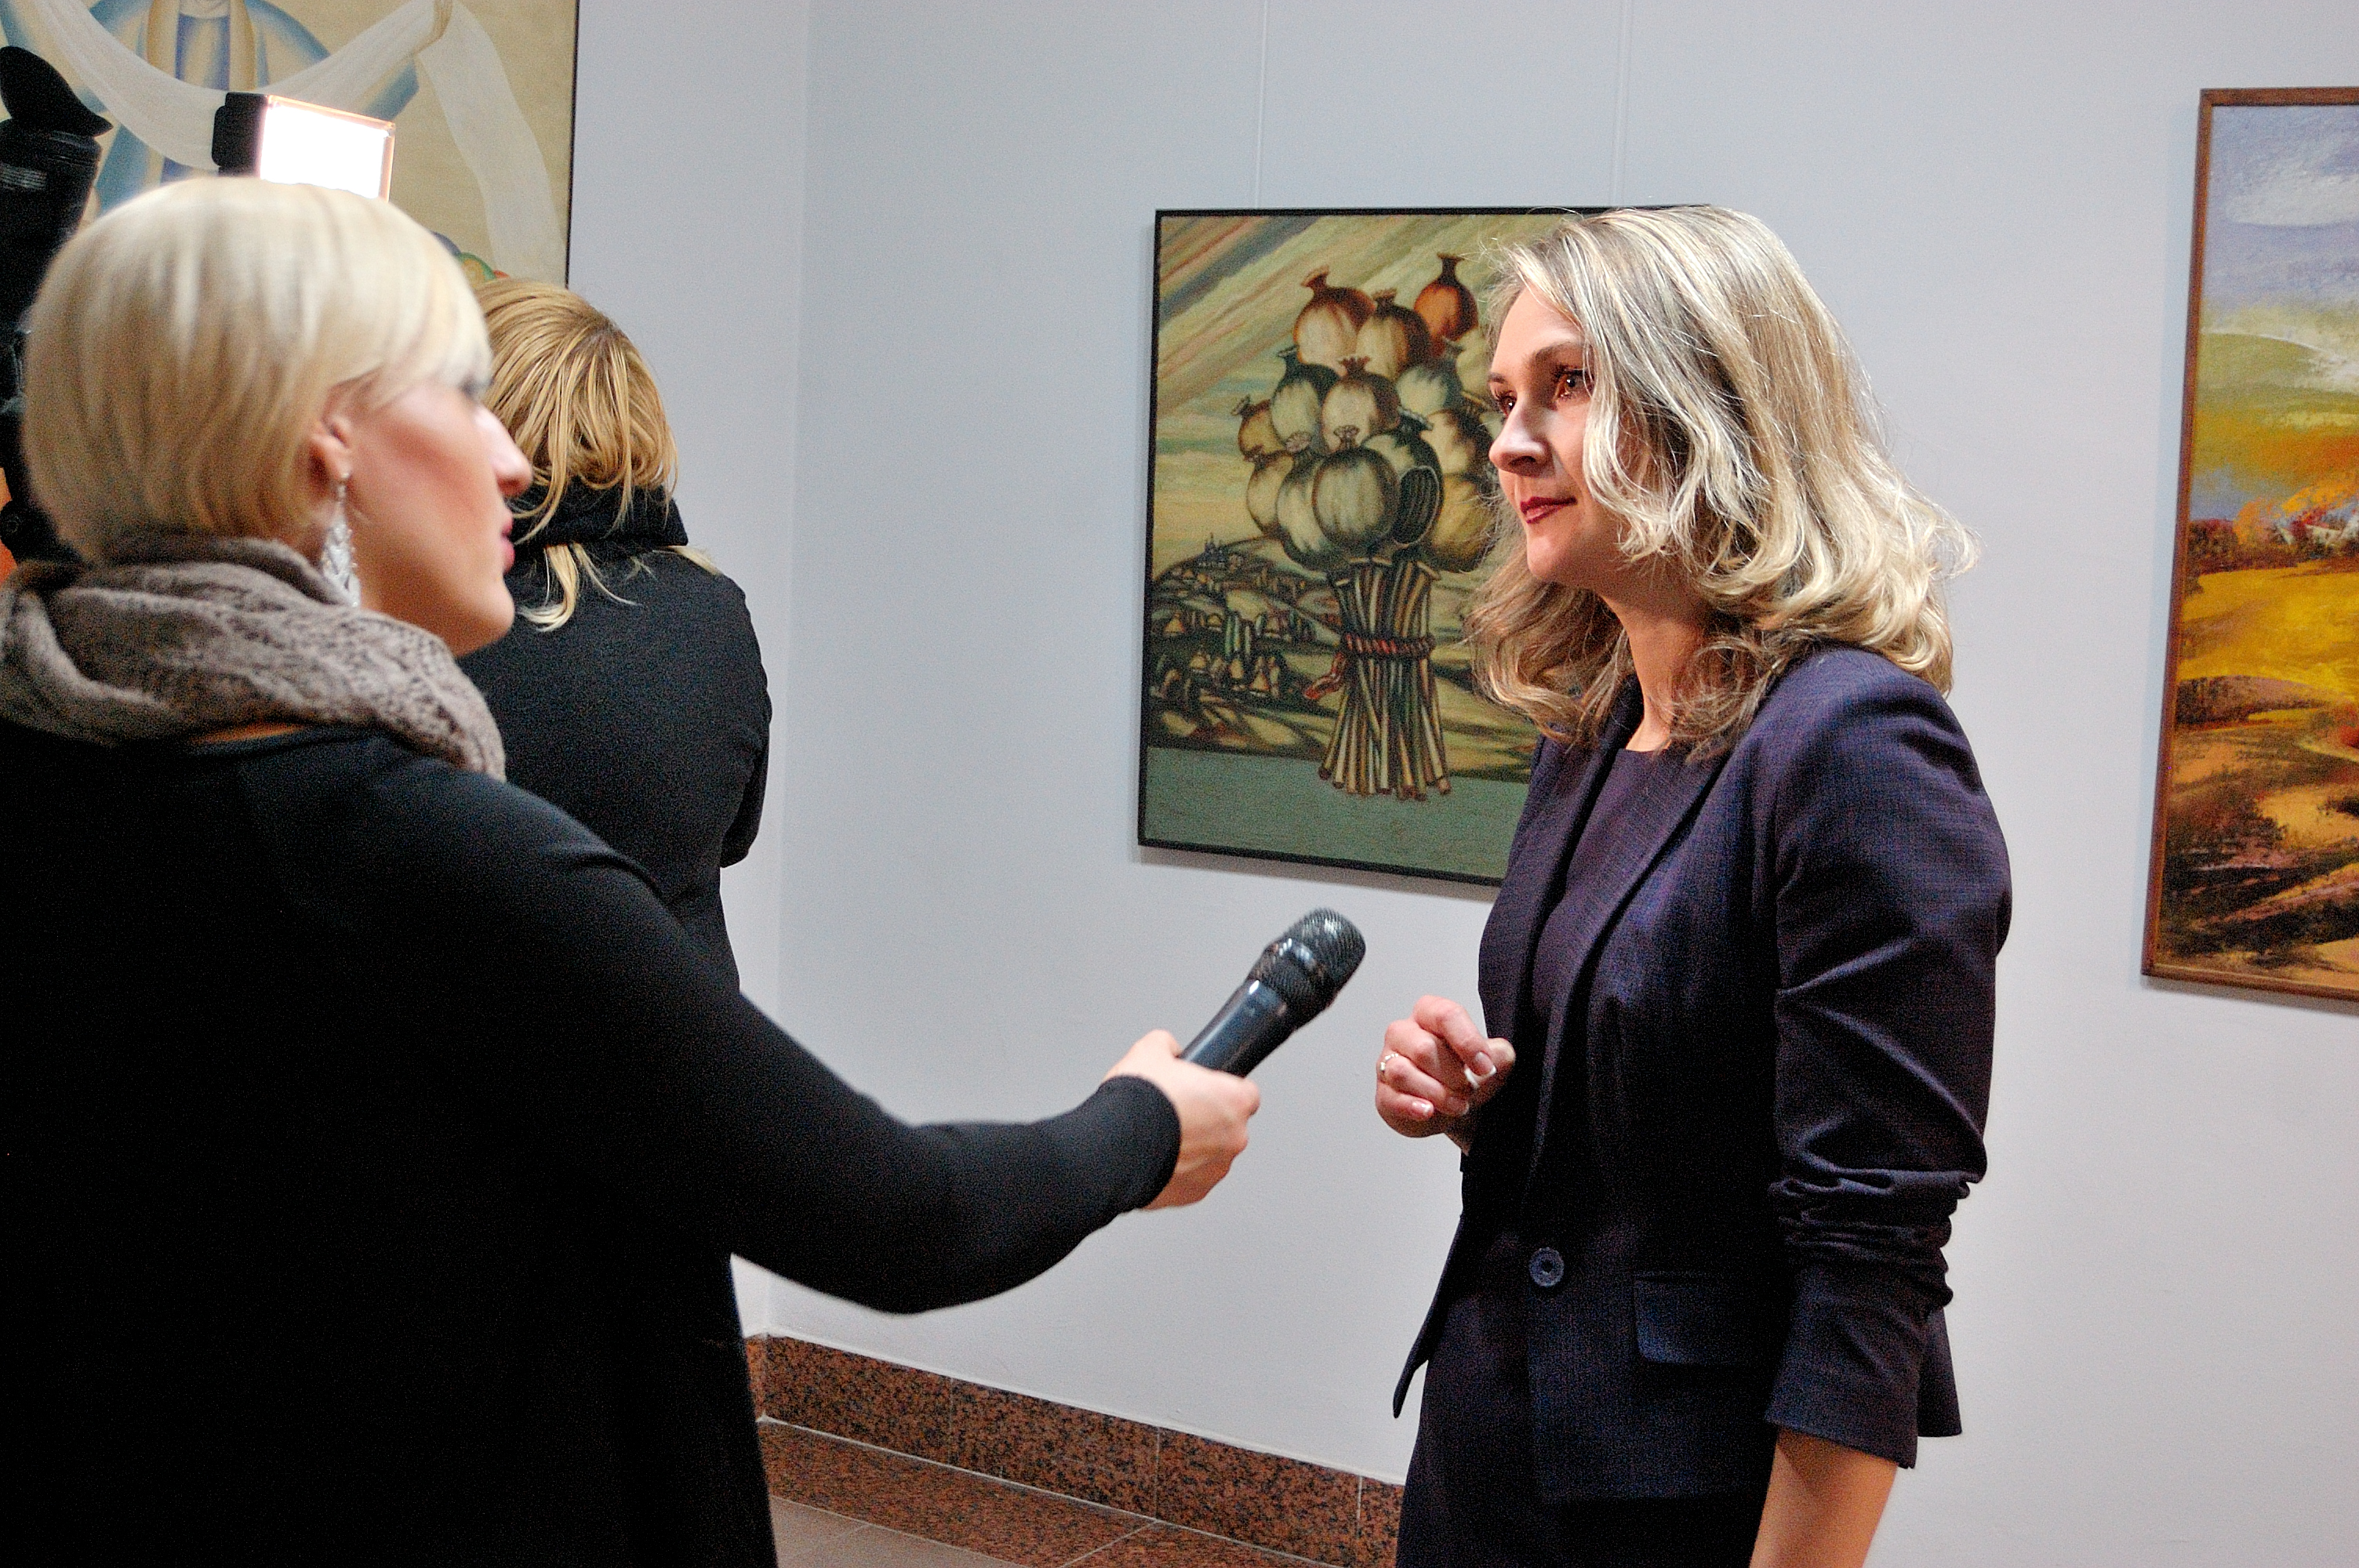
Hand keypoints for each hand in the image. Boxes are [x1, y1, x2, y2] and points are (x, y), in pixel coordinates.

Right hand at [1105, 1030, 1260, 1208]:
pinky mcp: (1195, 1193)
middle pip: (1227, 1126)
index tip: (1206, 1091)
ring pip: (1210, 1155)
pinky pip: (1191, 1178)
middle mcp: (1233, 1138)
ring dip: (1192, 1148)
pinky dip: (1177, 1170)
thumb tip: (1168, 1047)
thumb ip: (1167, 1045)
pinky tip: (1153, 1157)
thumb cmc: (1138, 1103)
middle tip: (1174, 1112)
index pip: (1246, 1093)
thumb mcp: (1149, 1051)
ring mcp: (1215, 1170)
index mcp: (1234, 1101)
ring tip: (1159, 1136)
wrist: (1114, 1147)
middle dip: (1205, 1121)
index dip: (1224, 1090)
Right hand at [1375, 995, 1513, 1150]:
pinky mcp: (1384, 1094)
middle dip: (1453, 1075)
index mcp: (1429, 1014)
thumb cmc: (1467, 1076)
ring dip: (1437, 1094)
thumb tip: (1495, 1057)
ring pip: (1403, 1073)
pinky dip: (1413, 1107)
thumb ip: (1499, 1054)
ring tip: (1457, 1105)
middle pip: (1424, 1048)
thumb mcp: (1492, 1061)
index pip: (1445, 1015)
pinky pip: (1392, 1098)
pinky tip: (1429, 1111)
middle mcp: (1403, 1033)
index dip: (1468, 1042)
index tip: (1485, 1067)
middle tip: (1469, 1089)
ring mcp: (1388, 1063)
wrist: (1456, 1109)